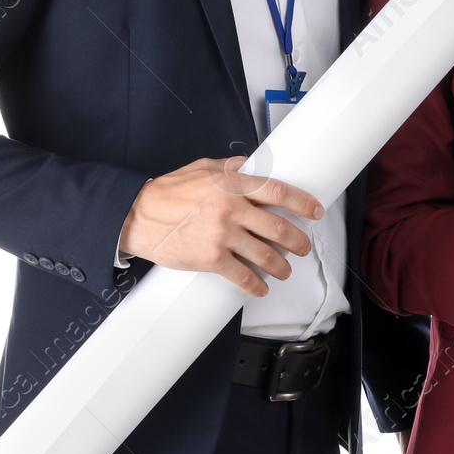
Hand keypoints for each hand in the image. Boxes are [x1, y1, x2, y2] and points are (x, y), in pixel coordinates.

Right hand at [118, 156, 324, 295]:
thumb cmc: (167, 192)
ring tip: (285, 270)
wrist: (138, 216)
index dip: (302, 203)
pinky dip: (256, 285)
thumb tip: (250, 166)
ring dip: (281, 266)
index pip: (278, 192)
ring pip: (265, 255)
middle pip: (278, 228)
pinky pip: (242, 276)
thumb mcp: (201, 168)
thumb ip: (229, 169)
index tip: (315, 211)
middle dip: (298, 241)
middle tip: (303, 247)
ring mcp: (222, 236)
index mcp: (232, 185)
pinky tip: (261, 288)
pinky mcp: (210, 259)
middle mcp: (232, 210)